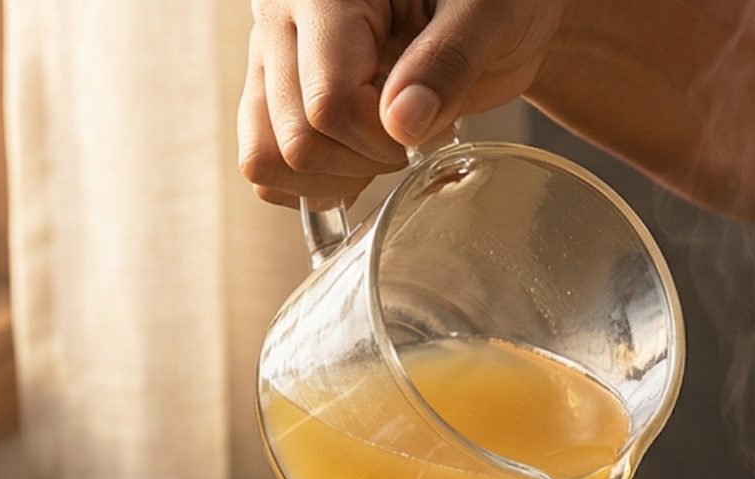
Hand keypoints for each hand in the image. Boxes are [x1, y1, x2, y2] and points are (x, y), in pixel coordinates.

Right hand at [240, 0, 567, 206]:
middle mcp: (280, 21)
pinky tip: (359, 160)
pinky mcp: (272, 96)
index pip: (328, 102)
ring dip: (334, 179)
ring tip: (384, 146)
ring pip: (266, 161)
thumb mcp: (488, 16)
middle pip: (295, 141)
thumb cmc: (490, 1)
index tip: (429, 125)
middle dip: (364, 160)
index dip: (381, 138)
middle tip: (412, 132)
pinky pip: (264, 166)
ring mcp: (269, 61)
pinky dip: (313, 184)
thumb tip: (401, 123)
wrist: (483, 11)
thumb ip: (447, 61)